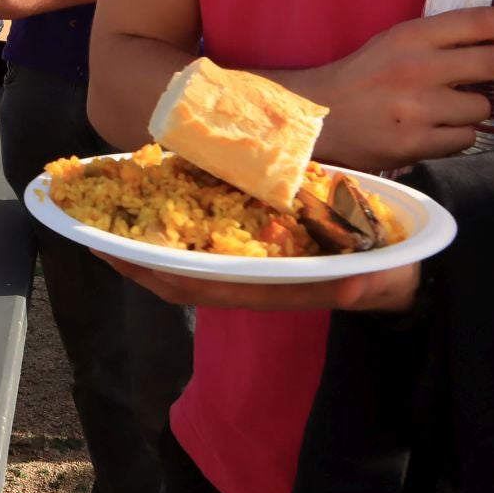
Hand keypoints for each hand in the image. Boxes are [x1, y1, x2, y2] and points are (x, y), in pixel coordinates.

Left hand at [95, 251, 420, 312]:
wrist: (403, 271)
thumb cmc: (389, 269)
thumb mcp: (384, 276)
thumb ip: (366, 282)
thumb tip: (351, 287)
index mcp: (273, 286)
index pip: (203, 284)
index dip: (157, 271)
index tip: (116, 254)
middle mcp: (253, 279)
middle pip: (179, 276)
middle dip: (134, 260)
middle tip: (89, 234)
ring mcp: (251, 265)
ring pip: (185, 261)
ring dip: (146, 246)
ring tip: (105, 221)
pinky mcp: (256, 248)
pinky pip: (205, 242)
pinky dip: (174, 227)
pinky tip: (153, 205)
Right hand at [299, 8, 493, 169]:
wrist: (317, 117)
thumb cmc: (362, 76)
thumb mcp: (394, 43)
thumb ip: (439, 39)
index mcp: (411, 36)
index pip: (478, 23)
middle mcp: (418, 68)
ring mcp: (418, 109)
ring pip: (481, 108)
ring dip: (473, 109)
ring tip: (442, 109)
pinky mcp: (416, 144)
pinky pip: (464, 140)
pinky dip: (456, 136)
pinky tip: (431, 131)